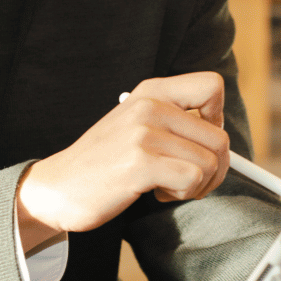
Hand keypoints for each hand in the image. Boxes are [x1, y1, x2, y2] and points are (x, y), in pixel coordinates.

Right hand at [16, 71, 229, 250]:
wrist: (58, 186)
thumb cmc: (104, 160)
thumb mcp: (137, 122)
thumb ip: (174, 120)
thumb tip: (221, 138)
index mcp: (151, 91)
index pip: (212, 87)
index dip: (217, 119)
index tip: (198, 141)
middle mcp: (149, 106)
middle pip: (219, 137)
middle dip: (214, 168)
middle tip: (188, 179)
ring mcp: (144, 134)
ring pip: (210, 163)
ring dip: (196, 185)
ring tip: (167, 185)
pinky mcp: (140, 164)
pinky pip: (192, 179)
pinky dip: (182, 194)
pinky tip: (157, 192)